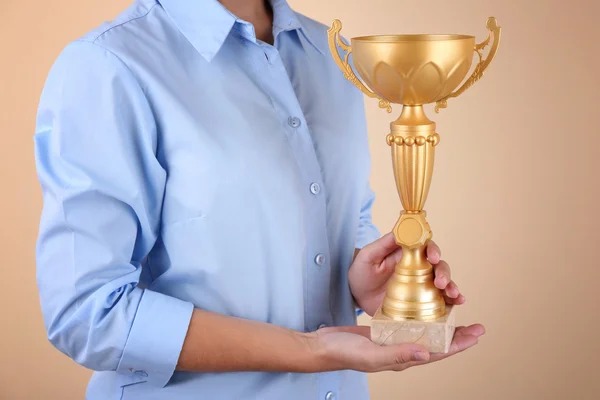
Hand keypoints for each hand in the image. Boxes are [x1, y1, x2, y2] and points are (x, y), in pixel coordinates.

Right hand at [310, 323, 484, 371]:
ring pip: (426, 333)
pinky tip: (426, 309)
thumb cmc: (344, 352)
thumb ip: (398, 354)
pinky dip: (422, 317)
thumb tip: (427, 354)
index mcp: (402, 359)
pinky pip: (410, 324)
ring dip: (443, 325)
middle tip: (477, 326)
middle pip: (437, 343)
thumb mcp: (371, 353)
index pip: (438, 352)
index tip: (476, 334)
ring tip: (456, 315)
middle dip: (458, 335)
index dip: (459, 344)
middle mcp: (402, 350)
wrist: (323, 346)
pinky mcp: (385, 330)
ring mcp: (394, 340)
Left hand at [349, 232, 465, 315]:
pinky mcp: (421, 301)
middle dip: (444, 272)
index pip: (426, 248)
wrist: (356, 295)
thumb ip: (383, 244)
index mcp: (408, 254)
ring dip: (451, 286)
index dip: (433, 250)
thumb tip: (400, 230)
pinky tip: (457, 303)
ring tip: (453, 294)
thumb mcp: (369, 256)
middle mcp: (419, 268)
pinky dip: (451, 301)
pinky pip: (439, 301)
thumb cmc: (361, 271)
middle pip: (439, 266)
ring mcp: (421, 285)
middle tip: (440, 282)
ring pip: (443, 283)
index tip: (432, 257)